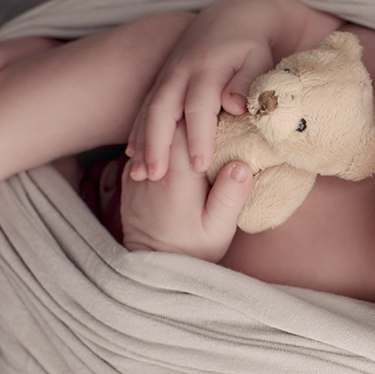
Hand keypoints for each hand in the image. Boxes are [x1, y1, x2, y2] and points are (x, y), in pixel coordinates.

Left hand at [119, 122, 252, 262]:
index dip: (209, 112)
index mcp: (177, 176)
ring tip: (198, 116)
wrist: (150, 268)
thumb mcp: (218, 231)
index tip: (228, 108)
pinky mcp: (131, 176)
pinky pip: (145, 144)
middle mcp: (152, 167)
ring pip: (154, 130)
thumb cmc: (192, 251)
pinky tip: (179, 137)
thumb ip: (230, 197)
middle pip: (170, 121)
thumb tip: (242, 163)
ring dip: (175, 120)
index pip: (189, 126)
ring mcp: (137, 170)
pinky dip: (162, 137)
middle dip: (192, 111)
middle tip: (216, 105)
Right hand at [124, 0, 275, 181]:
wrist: (230, 17)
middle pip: (163, 109)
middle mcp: (180, 72)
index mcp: (207, 67)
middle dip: (157, 144)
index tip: (199, 165)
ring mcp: (167, 76)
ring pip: (148, 111)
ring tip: (140, 176)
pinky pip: (145, 110)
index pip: (200, 106)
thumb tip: (233, 106)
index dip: (198, 136)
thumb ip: (246, 82)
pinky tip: (134, 158)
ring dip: (142, 143)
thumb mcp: (257, 59)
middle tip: (156, 177)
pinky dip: (138, 134)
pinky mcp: (162, 82)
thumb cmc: (251, 46)